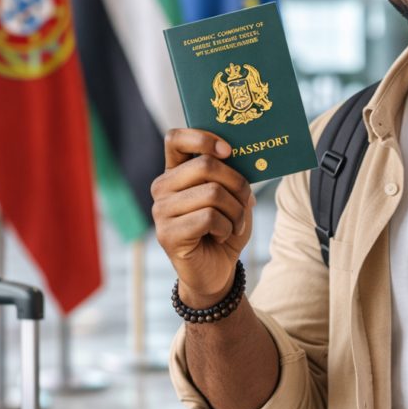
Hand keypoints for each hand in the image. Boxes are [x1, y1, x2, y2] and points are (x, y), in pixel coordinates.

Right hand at [152, 129, 256, 306]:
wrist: (217, 271)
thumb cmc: (224, 228)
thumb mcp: (231, 196)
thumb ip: (230, 173)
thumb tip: (240, 154)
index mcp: (175, 172)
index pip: (175, 138)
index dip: (203, 138)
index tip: (228, 150)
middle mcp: (162, 187)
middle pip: (206, 165)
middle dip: (237, 183)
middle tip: (246, 201)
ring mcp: (161, 211)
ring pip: (212, 193)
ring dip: (235, 211)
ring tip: (235, 224)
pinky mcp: (167, 234)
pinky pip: (209, 218)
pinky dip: (226, 227)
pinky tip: (222, 236)